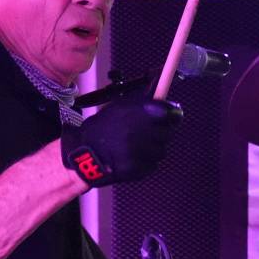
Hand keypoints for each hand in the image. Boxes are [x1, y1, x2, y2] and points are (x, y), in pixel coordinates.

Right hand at [64, 98, 182, 187]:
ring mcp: (139, 152)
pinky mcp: (137, 169)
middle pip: (169, 132)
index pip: (172, 113)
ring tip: (134, 145)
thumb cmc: (104, 127)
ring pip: (162, 150)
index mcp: (139, 112)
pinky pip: (153, 165)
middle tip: (146, 132)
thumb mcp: (121, 106)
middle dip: (162, 131)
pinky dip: (146, 161)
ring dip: (153, 148)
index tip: (173, 115)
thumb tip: (164, 89)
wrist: (85, 153)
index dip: (173, 114)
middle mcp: (141, 131)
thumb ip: (144, 101)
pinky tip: (131, 156)